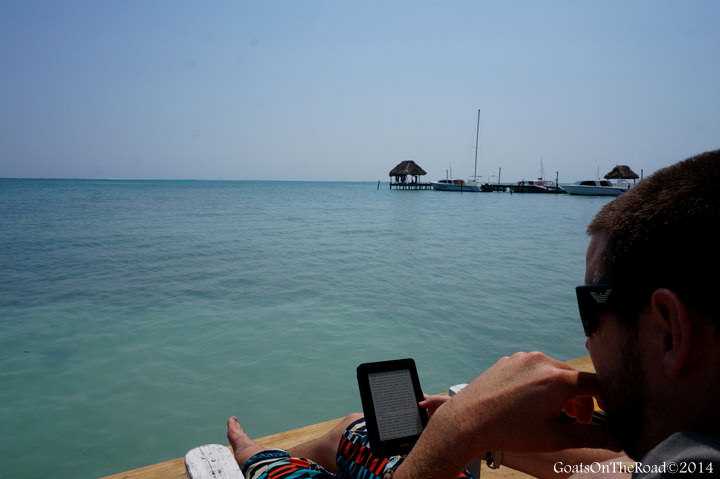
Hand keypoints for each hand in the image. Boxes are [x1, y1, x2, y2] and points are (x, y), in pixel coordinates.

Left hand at [396, 352, 611, 478]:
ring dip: (561, 391)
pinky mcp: (508, 360)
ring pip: (553, 372)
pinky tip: (530, 404)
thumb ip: (591, 437)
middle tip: (578, 421)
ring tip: (554, 414)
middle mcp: (542, 361)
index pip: (596, 384)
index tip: (608, 413)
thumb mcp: (555, 438)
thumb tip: (617, 440)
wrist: (466, 422)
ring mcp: (522, 358)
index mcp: (558, 379)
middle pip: (574, 377)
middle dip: (581, 399)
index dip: (608, 400)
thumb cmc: (510, 432)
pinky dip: (541, 384)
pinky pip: (533, 368)